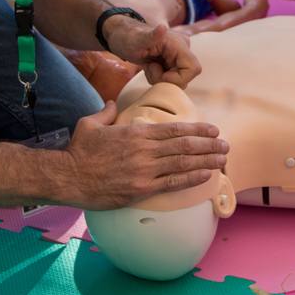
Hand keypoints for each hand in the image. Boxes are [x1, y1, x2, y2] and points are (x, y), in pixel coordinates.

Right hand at [63, 102, 228, 208]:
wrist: (68, 177)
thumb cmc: (79, 150)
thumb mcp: (91, 123)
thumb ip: (107, 113)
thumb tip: (112, 104)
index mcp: (137, 133)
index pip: (175, 129)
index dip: (198, 128)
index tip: (213, 129)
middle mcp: (145, 150)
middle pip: (185, 145)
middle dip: (209, 145)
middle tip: (226, 145)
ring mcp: (145, 170)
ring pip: (184, 163)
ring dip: (206, 161)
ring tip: (223, 160)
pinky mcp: (142, 189)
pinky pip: (173, 183)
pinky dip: (192, 178)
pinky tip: (206, 175)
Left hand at [103, 14, 200, 87]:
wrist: (123, 37)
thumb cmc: (128, 36)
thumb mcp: (137, 39)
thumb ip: (151, 35)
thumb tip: (162, 28)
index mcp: (179, 44)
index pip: (193, 69)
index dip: (178, 78)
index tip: (161, 74)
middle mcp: (182, 50)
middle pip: (185, 77)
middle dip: (166, 79)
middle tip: (150, 68)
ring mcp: (177, 57)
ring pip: (178, 80)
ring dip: (161, 79)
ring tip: (149, 66)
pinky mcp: (172, 63)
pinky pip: (171, 79)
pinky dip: (159, 77)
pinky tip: (150, 67)